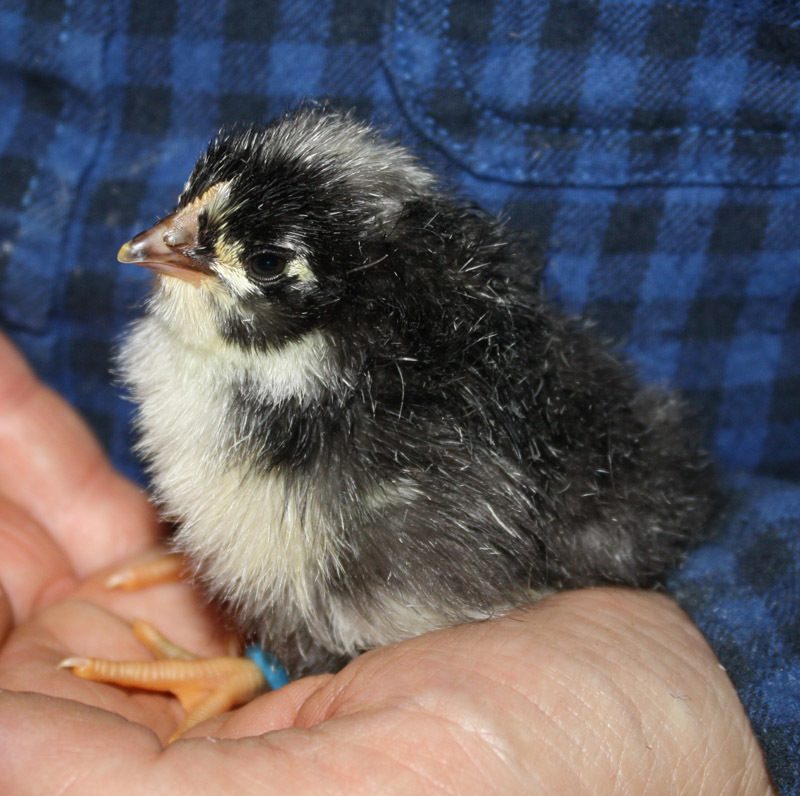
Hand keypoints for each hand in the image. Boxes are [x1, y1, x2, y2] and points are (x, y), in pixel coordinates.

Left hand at [0, 334, 771, 793]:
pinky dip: (93, 449)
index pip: (7, 684)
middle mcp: (168, 730)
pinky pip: (160, 503)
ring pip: (77, 543)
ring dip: (25, 457)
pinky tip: (50, 394)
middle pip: (27, 602)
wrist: (659, 722)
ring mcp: (220, 643)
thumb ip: (118, 787)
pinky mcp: (279, 571)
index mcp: (153, 792)